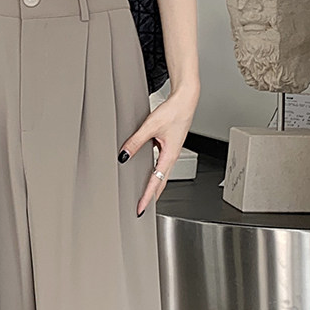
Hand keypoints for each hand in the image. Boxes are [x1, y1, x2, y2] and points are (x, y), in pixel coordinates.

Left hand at [118, 86, 199, 216]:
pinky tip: (148, 175)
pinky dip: (154, 175)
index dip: (148, 197)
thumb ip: (135, 141)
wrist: (186, 100)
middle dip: (151, 197)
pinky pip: (161, 166)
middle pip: (161, 183)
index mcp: (169, 155)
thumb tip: (123, 155)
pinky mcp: (169, 147)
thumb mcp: (151, 126)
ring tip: (144, 197)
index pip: (156, 182)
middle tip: (142, 209)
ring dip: (153, 187)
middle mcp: (171, 157)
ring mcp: (171, 153)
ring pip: (161, 175)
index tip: (141, 208)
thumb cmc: (174, 111)